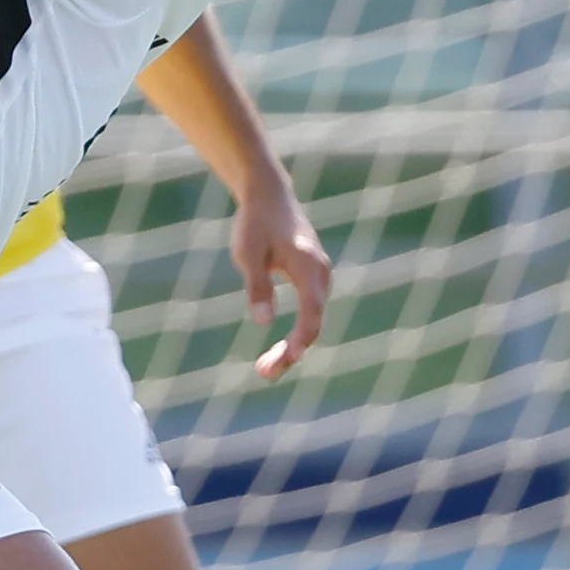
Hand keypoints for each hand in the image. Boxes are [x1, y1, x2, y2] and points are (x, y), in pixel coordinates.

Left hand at [231, 172, 331, 379]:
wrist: (269, 195)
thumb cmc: (256, 222)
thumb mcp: (248, 253)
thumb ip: (257, 286)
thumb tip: (263, 321)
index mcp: (309, 267)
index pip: (312, 312)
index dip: (301, 339)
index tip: (287, 359)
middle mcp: (321, 274)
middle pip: (314, 322)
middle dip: (292, 351)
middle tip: (264, 374)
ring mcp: (320, 277)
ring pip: (313, 320)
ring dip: (294, 346)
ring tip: (266, 368)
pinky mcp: (313, 279)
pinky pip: (311, 313)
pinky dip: (297, 332)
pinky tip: (280, 350)